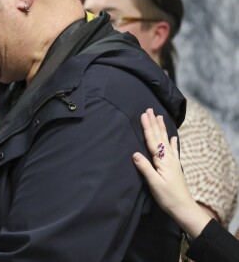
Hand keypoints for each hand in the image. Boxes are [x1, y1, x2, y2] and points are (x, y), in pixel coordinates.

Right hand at [132, 109, 210, 238]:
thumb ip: (145, 168)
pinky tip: (174, 137)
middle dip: (154, 123)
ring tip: (160, 117)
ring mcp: (173, 162)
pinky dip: (173, 143)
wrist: (184, 208)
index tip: (143, 115)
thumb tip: (134, 153)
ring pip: (166, 141)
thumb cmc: (168, 197)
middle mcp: (168, 158)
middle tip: (150, 110)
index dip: (148, 127)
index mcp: (162, 161)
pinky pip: (174, 151)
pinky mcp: (175, 167)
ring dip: (162, 128)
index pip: (153, 141)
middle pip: (160, 137)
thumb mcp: (154, 183)